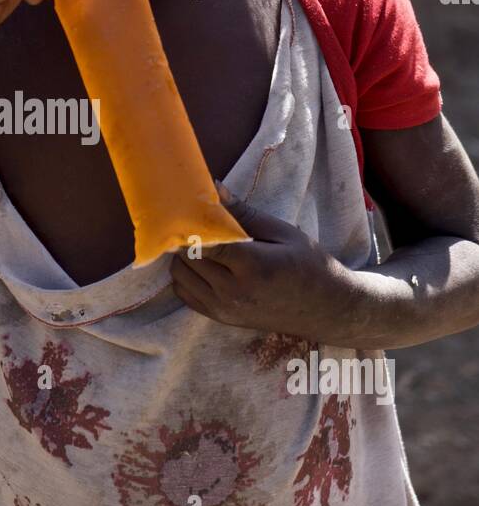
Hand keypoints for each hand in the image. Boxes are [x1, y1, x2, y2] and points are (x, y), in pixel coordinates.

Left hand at [169, 182, 355, 341]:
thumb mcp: (283, 232)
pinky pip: (184, 293)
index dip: (190, 224)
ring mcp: (225, 308)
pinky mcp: (221, 318)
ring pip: (179, 275)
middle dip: (186, 237)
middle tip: (194, 221)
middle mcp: (233, 291)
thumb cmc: (309, 265)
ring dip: (183, 256)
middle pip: (186, 257)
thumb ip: (244, 214)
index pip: (203, 242)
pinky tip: (202, 263)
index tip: (186, 207)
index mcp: (252, 266)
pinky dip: (185, 276)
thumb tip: (213, 188)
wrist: (325, 309)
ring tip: (200, 242)